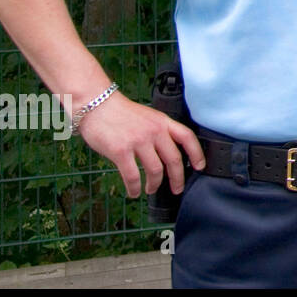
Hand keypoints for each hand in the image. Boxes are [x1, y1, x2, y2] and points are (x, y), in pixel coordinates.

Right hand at [75, 92, 206, 197]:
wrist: (96, 104)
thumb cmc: (120, 112)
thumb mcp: (148, 116)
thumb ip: (159, 131)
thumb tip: (167, 153)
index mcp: (162, 122)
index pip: (187, 137)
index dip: (197, 153)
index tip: (200, 166)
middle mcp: (154, 131)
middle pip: (174, 159)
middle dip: (178, 178)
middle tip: (177, 189)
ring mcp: (138, 141)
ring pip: (155, 170)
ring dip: (155, 184)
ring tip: (151, 189)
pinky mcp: (121, 151)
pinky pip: (133, 176)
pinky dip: (135, 188)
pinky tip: (134, 191)